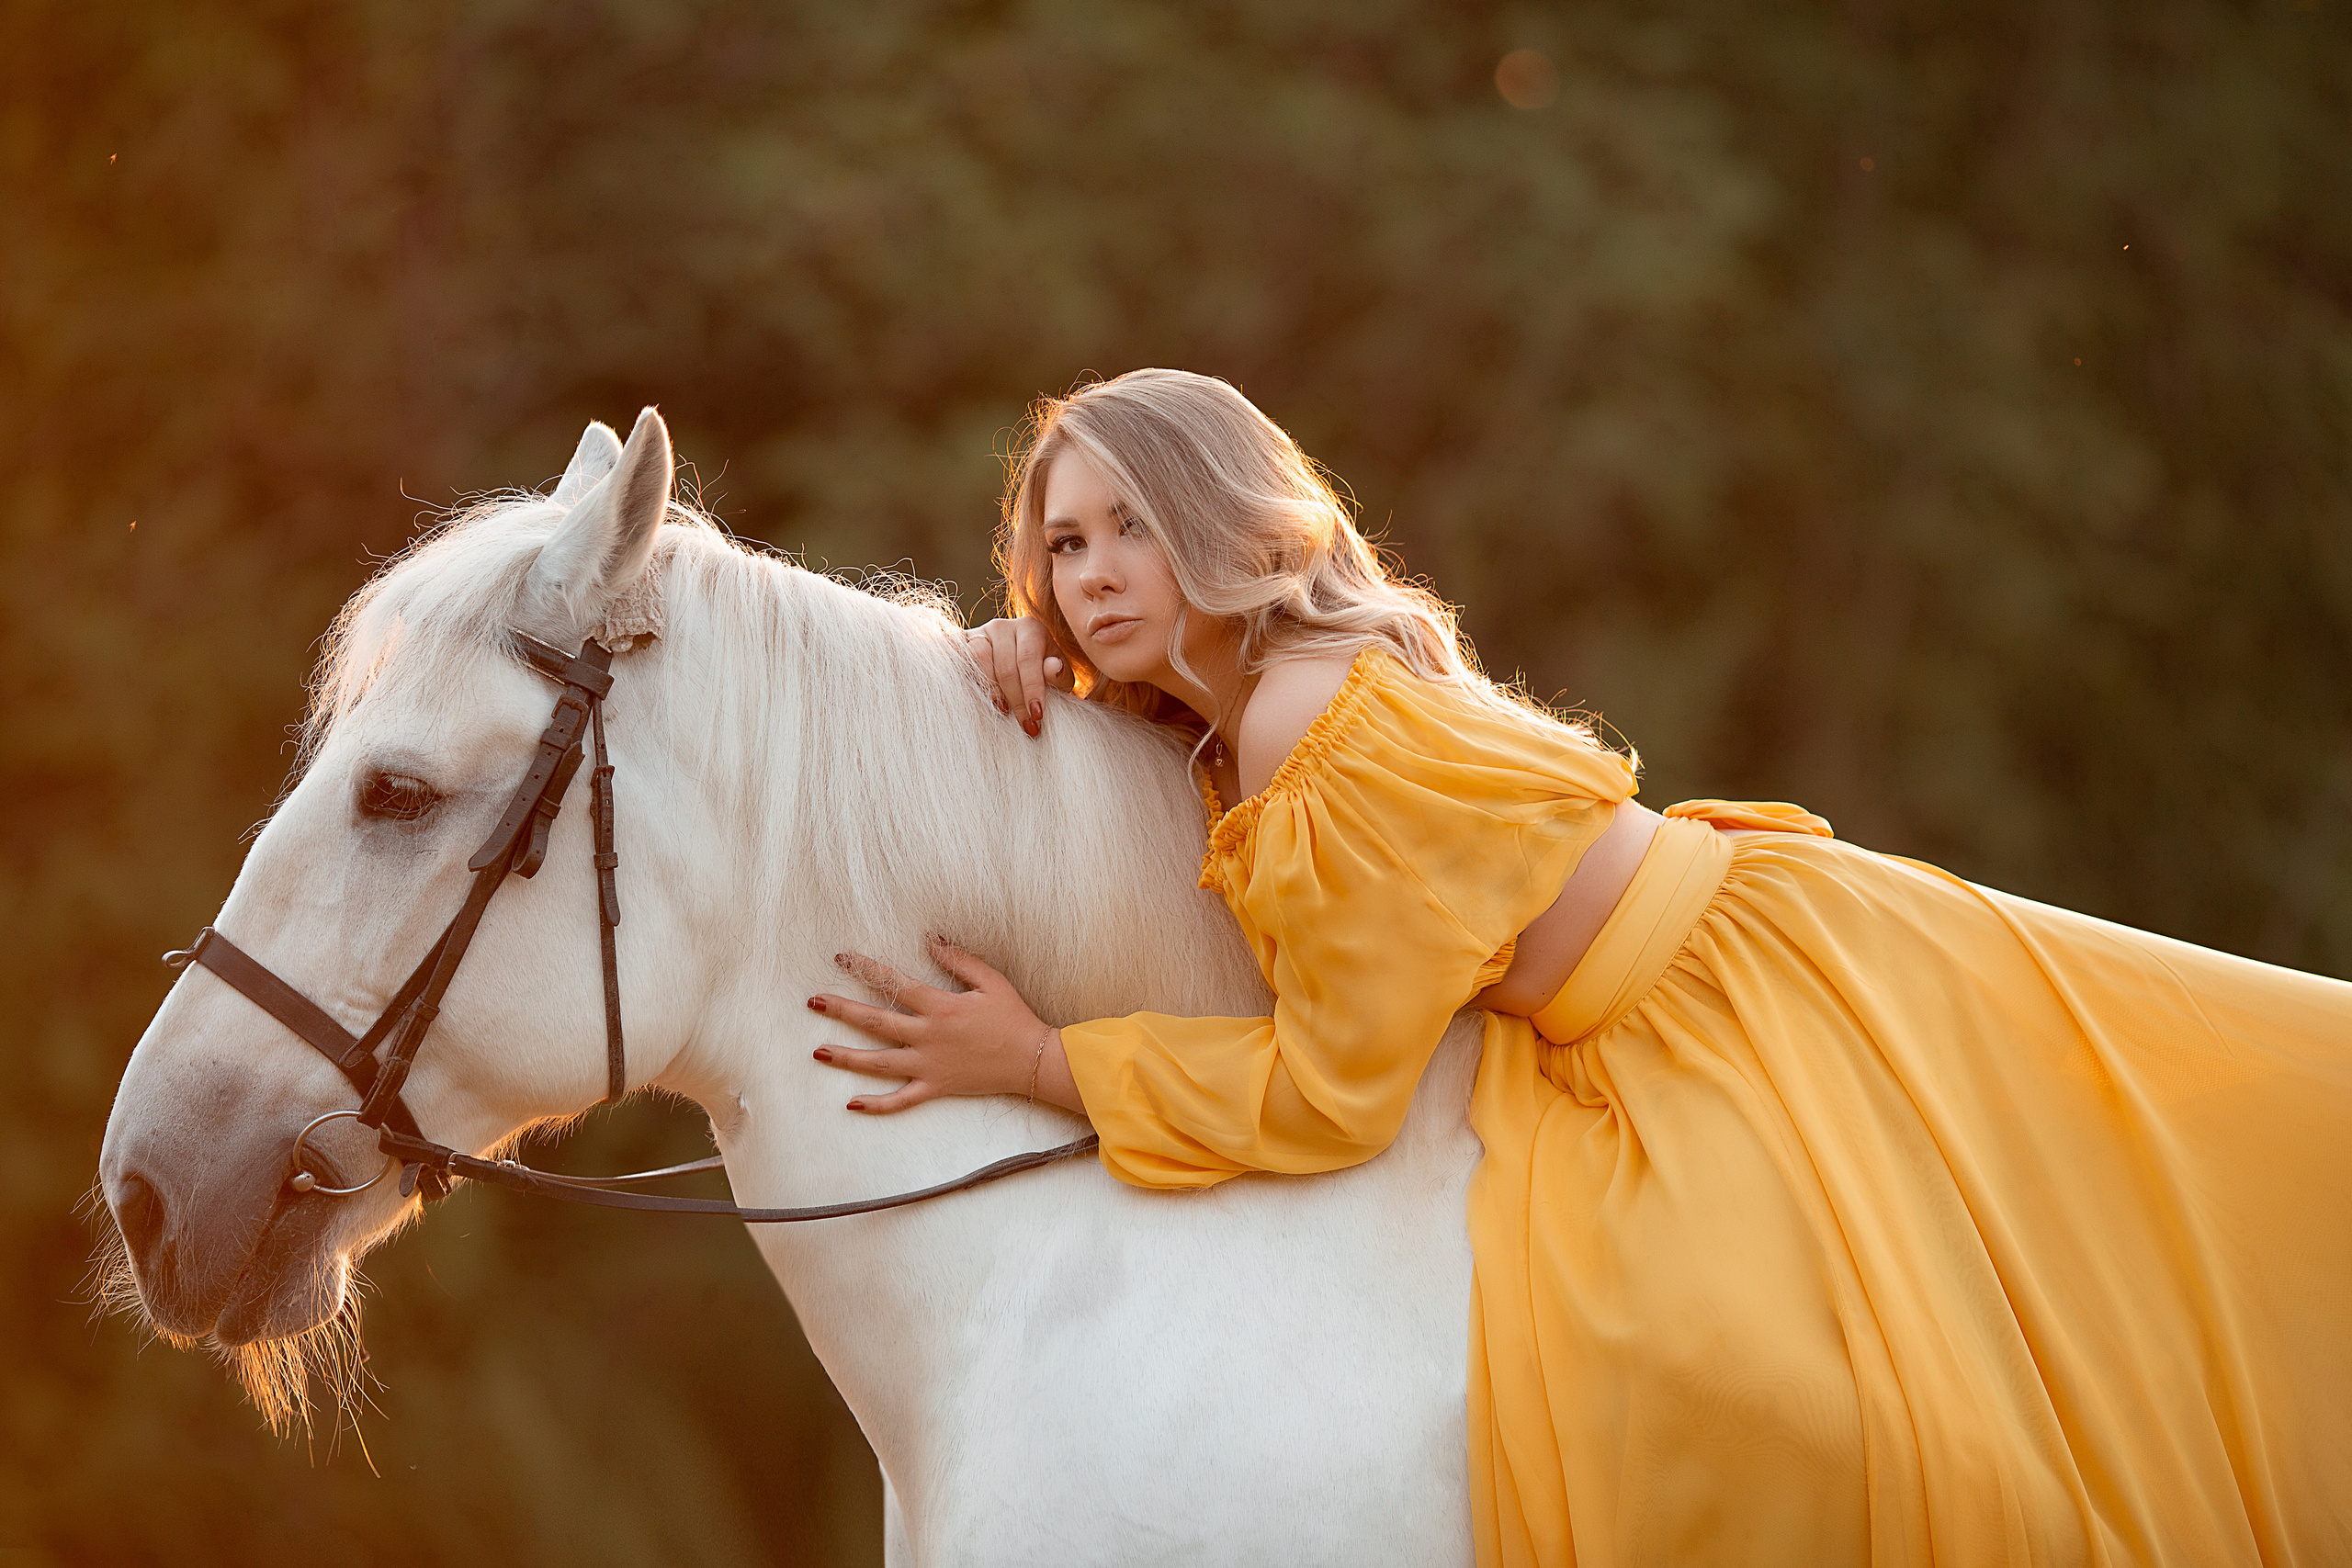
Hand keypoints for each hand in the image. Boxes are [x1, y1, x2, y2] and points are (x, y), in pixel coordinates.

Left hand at [808, 936, 1080, 1113]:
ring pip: (879, 1063)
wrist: (1033, 1060)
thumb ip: (958, 959)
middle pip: (876, 1022)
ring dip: (846, 1057)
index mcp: (940, 1007)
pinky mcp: (936, 1087)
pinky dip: (877, 1105)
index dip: (866, 969)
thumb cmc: (1013, 1017)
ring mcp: (929, 1065)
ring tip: (817, 1051)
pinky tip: (851, 1104)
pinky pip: (901, 1100)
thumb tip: (930, 938)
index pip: (894, 983)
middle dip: (842, 1010)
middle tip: (813, 1001)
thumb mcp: (991, 980)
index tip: (842, 958)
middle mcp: (928, 1036)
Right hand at [962, 616, 1072, 736]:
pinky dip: (968, 677)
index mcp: (1030, 628)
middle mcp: (1003, 626)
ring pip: (979, 659)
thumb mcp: (1058, 676)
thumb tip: (1053, 669)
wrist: (1016, 666)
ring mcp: (979, 633)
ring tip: (1003, 711)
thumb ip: (1059, 675)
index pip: (1029, 659)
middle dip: (1017, 700)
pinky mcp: (961, 643)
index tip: (1037, 715)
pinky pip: (959, 658)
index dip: (1032, 689)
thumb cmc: (1042, 674)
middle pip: (1005, 665)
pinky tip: (978, 696)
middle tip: (1026, 725)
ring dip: (991, 690)